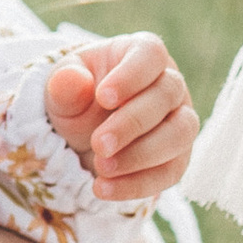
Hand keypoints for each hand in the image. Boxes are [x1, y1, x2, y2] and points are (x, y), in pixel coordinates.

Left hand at [45, 36, 198, 200]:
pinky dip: (138, 184)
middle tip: (98, 144)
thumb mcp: (63, 90)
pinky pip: (170, 171)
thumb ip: (65, 85)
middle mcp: (169, 83)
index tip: (104, 97)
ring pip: (180, 134)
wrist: (82, 134)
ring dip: (142, 155)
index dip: (132, 75)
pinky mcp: (178, 157)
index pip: (150, 55)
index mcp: (142, 53)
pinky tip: (104, 189)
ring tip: (102, 168)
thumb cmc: (78, 100)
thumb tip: (73, 80)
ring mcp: (180, 120)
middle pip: (166, 95)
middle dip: (132, 123)